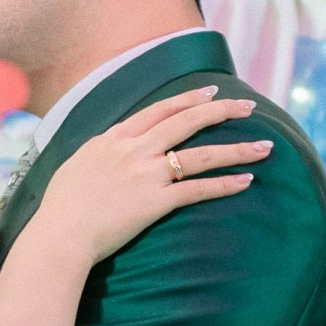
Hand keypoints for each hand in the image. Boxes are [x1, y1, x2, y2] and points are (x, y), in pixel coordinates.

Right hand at [37, 87, 270, 266]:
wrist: (60, 233)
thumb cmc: (62, 205)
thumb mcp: (78, 164)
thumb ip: (101, 150)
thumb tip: (111, 145)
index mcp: (114, 138)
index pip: (159, 109)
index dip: (188, 99)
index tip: (210, 91)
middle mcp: (134, 149)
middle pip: (186, 121)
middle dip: (221, 110)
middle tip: (247, 107)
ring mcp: (147, 174)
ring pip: (201, 154)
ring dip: (237, 149)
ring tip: (264, 147)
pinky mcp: (156, 202)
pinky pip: (198, 189)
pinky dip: (225, 185)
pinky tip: (246, 181)